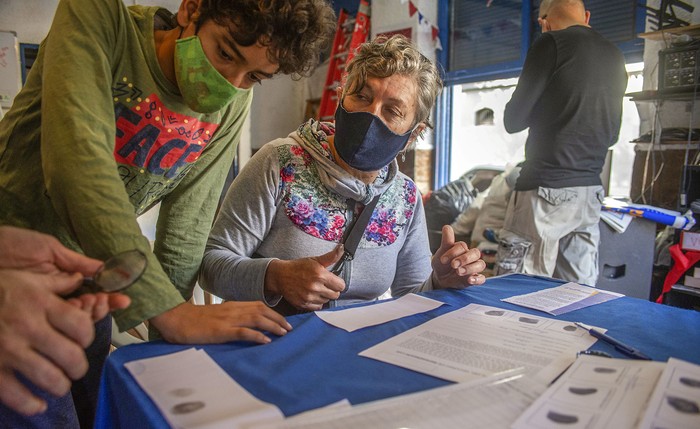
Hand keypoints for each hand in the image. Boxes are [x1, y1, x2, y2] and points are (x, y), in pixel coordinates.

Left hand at [0, 226, 130, 320]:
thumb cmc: (11, 245)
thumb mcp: (49, 249)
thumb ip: (76, 262)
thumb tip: (106, 269)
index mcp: (61, 281)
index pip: (91, 293)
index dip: (107, 298)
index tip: (122, 299)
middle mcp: (54, 299)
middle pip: (85, 311)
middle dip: (99, 308)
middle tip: (101, 301)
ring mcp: (41, 311)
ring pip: (73, 322)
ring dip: (87, 315)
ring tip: (91, 303)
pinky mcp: (29, 320)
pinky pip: (53, 326)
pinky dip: (68, 323)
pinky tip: (75, 311)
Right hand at [0, 269, 95, 415]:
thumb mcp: (27, 280)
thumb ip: (57, 283)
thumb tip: (80, 278)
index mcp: (42, 304)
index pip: (81, 326)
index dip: (89, 336)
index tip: (83, 340)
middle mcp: (28, 327)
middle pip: (71, 356)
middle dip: (78, 367)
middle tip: (75, 368)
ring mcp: (9, 350)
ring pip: (49, 378)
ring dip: (61, 386)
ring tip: (60, 384)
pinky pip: (15, 394)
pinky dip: (31, 404)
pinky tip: (38, 404)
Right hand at [149, 301, 293, 343]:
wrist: (174, 318)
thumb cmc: (193, 320)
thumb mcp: (215, 315)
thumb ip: (229, 316)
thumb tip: (244, 324)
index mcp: (231, 305)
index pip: (258, 305)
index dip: (273, 312)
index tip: (284, 321)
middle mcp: (232, 310)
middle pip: (261, 310)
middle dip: (278, 319)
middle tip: (290, 329)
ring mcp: (227, 320)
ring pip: (256, 319)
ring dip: (272, 326)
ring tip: (283, 334)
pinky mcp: (220, 331)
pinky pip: (242, 332)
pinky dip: (256, 336)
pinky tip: (265, 341)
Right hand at [264, 246, 345, 310]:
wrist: (280, 276)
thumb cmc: (298, 267)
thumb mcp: (315, 260)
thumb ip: (331, 257)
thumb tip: (341, 248)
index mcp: (320, 275)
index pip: (341, 285)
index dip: (338, 282)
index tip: (334, 280)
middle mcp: (315, 287)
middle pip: (335, 295)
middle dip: (332, 289)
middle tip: (325, 284)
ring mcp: (309, 297)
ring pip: (327, 301)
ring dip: (324, 296)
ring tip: (316, 288)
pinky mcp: (304, 304)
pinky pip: (318, 307)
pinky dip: (317, 302)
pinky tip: (312, 294)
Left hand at [431, 225, 486, 288]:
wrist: (440, 278)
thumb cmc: (443, 263)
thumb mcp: (442, 252)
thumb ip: (446, 241)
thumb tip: (447, 227)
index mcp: (462, 249)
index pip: (462, 247)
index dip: (452, 253)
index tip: (442, 260)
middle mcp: (470, 257)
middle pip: (475, 253)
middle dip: (464, 259)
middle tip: (453, 265)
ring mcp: (473, 268)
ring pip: (480, 265)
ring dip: (470, 268)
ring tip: (458, 272)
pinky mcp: (474, 279)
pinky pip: (482, 278)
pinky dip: (477, 279)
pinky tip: (469, 280)